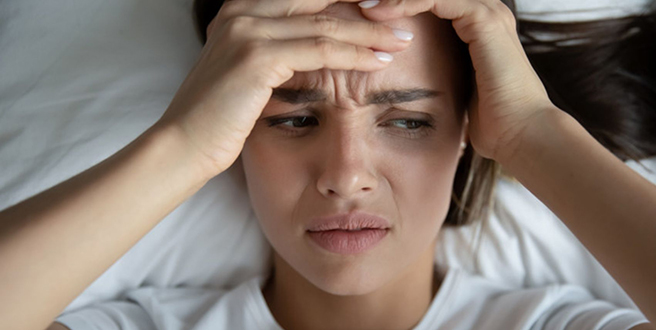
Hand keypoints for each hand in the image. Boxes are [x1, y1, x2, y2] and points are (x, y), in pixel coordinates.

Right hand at [157, 0, 412, 177]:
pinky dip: (355, 55)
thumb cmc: (220, 117)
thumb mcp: (250, 74)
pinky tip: (380, 61)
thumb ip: (279, 51)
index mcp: (241, 9)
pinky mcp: (256, 56)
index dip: (347, 4)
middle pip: (320, 0)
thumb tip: (319, 49)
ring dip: (370, 33)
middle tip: (400, 22)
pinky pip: (321, 50)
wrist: (182, 146)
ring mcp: (247, 29)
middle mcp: (243, 10)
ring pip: (326, 24)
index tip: (382, 16)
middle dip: (365, 10)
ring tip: (401, 41)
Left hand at [359, 0, 553, 162]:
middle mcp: (484, 11)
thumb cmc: (491, 123)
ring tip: (361, 4)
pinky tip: (379, 12)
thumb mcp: (456, 90)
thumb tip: (413, 86)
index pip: (430, 0)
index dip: (397, 2)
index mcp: (477, 25)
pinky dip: (406, 2)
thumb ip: (439, 75)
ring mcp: (487, 12)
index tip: (361, 13)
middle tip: (354, 2)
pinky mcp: (484, 20)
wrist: (520, 135)